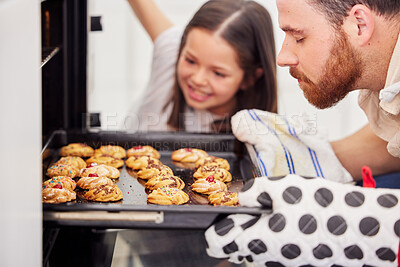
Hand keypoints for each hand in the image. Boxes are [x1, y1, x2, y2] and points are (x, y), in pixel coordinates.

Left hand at [205, 175, 399, 265]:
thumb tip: (240, 196)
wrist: (361, 226)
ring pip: (251, 249)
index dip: (215, 224)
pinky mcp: (293, 259)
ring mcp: (280, 261)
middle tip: (247, 206)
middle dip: (233, 227)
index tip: (221, 210)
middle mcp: (265, 257)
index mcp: (256, 241)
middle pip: (234, 247)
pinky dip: (266, 235)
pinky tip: (282, 218)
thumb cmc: (321, 208)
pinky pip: (269, 250)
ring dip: (251, 231)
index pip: (217, 242)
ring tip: (268, 209)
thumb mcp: (282, 187)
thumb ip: (253, 191)